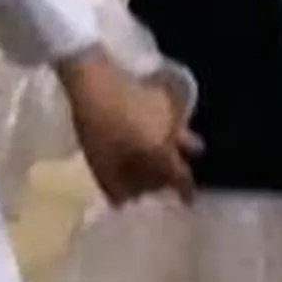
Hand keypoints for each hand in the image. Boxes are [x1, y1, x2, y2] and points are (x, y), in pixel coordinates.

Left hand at [60, 51, 201, 204]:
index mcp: (161, 152)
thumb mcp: (101, 164)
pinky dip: (168, 122)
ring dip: (180, 141)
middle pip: (187, 154)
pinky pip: (173, 113)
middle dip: (181, 165)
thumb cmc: (97, 126)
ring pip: (184, 131)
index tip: (187, 202)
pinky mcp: (160, 93)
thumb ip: (117, 188)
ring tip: (166, 146)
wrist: (93, 79)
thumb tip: (127, 202)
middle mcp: (173, 133)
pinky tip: (152, 122)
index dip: (186, 192)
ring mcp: (169, 110)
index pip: (182, 177)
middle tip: (169, 173)